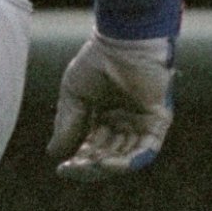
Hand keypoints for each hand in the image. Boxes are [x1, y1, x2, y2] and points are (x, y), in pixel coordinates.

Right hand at [47, 32, 174, 179]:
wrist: (123, 42)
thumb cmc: (97, 61)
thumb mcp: (74, 95)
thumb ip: (67, 124)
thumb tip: (54, 154)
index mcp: (103, 115)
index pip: (91, 147)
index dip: (78, 161)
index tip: (61, 169)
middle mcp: (123, 122)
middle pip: (107, 155)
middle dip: (90, 165)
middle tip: (74, 168)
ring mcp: (141, 123)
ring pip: (125, 157)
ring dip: (107, 166)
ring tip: (91, 166)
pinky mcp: (157, 121)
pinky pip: (147, 150)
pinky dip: (129, 161)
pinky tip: (108, 164)